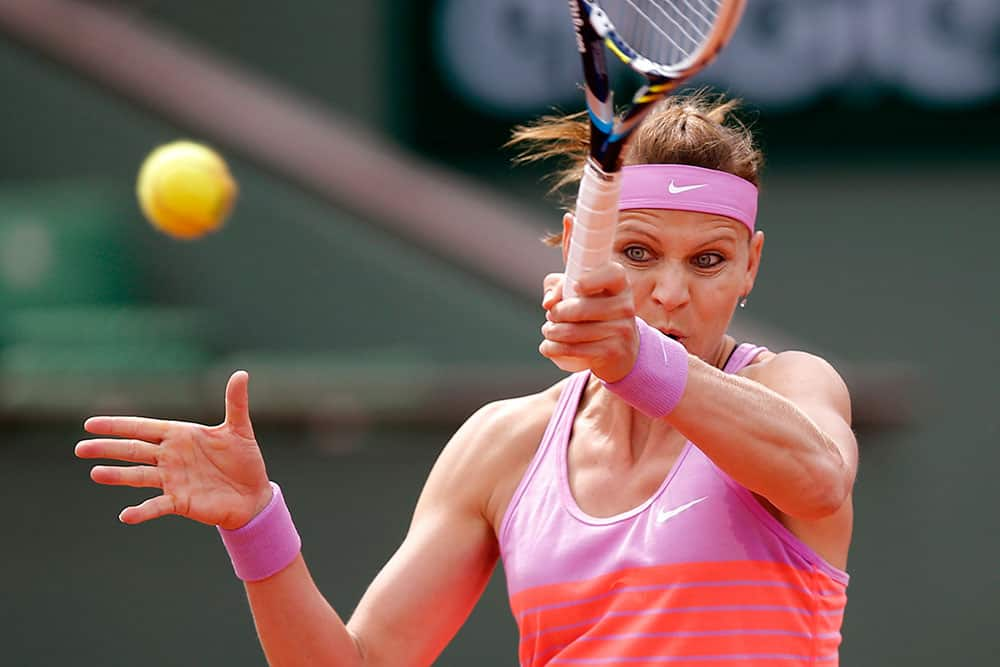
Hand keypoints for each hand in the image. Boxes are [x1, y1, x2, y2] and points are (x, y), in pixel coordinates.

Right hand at [75, 370, 271, 529]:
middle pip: (133, 450)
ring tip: (95, 473)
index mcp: (180, 436)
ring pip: (139, 476)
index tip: (90, 424)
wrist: (254, 494)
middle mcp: (171, 457)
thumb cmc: (244, 459)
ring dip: (118, 476)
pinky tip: (126, 516)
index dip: (118, 426)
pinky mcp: (181, 502)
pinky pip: (157, 506)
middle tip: (80, 447)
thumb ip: (235, 403)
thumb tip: (241, 373)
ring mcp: (173, 480)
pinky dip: (142, 511)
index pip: (143, 428)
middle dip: (108, 448)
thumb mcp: (240, 429)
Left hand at [539, 263, 639, 383]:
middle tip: (550, 315)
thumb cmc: (594, 312)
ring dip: (551, 331)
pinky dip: (553, 348)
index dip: (592, 279)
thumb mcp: (581, 293)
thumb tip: (548, 302)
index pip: (613, 274)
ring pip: (573, 332)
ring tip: (548, 330)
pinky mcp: (612, 353)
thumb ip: (559, 286)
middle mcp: (625, 307)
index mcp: (620, 285)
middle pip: (582, 308)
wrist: (620, 350)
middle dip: (557, 313)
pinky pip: (574, 350)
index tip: (575, 286)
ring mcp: (621, 331)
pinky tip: (547, 346)